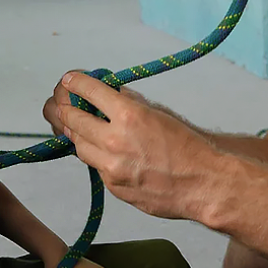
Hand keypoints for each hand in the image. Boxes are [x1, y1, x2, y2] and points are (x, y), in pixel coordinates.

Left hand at [56, 72, 219, 220]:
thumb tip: (111, 93)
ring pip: (78, 146)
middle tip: (63, 104)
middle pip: (72, 121)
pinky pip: (95, 166)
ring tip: (80, 128)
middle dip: (65, 109)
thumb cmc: (188, 146)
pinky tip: (104, 151)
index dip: (75, 83)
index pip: (90, 92)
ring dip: (76, 135)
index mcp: (129, 115)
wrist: (204, 184)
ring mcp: (111, 167)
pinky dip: (96, 156)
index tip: (69, 80)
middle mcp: (114, 140)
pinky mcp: (113, 187)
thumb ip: (131, 102)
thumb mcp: (160, 113)